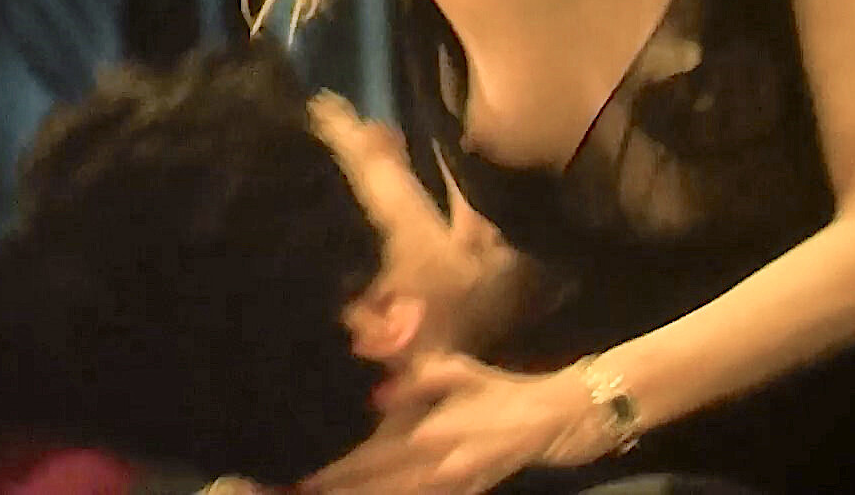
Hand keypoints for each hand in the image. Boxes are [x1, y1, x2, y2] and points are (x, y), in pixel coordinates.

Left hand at [301, 353, 602, 493]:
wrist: (552, 420)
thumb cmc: (501, 389)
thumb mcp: (460, 371)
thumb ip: (417, 379)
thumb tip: (376, 396)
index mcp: (429, 436)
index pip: (370, 461)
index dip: (336, 474)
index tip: (302, 480)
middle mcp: (434, 469)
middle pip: (376, 490)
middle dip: (340, 494)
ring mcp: (450, 488)